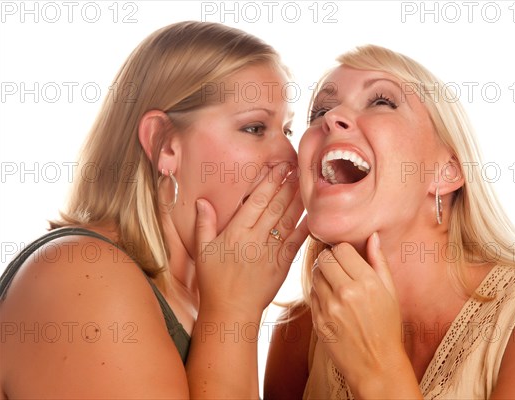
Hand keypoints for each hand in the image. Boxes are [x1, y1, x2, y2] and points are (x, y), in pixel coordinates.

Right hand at [195, 163, 308, 319]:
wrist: (231, 310)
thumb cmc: (214, 281)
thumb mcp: (203, 250)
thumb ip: (204, 224)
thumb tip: (202, 201)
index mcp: (236, 232)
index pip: (257, 200)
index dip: (270, 182)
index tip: (279, 167)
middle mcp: (256, 238)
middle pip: (276, 206)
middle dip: (288, 185)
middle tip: (297, 168)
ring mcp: (271, 251)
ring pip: (288, 220)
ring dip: (298, 200)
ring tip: (305, 183)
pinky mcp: (282, 265)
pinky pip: (296, 242)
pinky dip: (305, 227)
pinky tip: (312, 214)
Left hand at [310, 233, 417, 396]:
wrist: (377, 365)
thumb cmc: (387, 327)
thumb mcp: (391, 293)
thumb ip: (379, 262)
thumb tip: (372, 236)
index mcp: (366, 283)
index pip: (341, 249)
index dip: (342, 250)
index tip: (346, 257)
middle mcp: (346, 293)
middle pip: (324, 258)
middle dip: (330, 258)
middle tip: (338, 267)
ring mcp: (329, 308)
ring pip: (314, 274)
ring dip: (322, 274)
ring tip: (335, 283)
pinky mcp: (318, 321)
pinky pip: (311, 294)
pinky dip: (318, 292)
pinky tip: (331, 299)